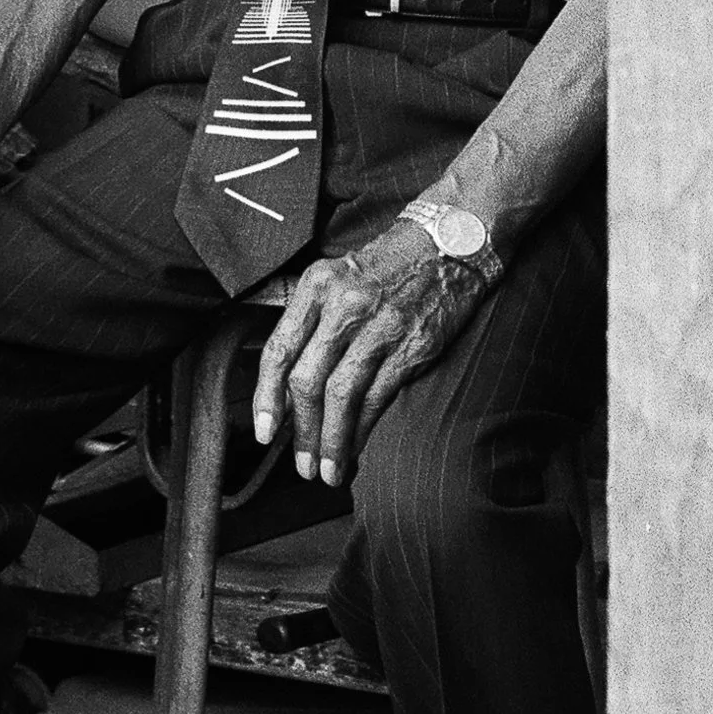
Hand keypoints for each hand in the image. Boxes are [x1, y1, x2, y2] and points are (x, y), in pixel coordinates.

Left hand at [250, 225, 494, 490]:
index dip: (266, 397)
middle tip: (301, 465)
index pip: (279, 349)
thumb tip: (287, 385)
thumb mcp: (338, 276)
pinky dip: (363, 430)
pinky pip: (377, 397)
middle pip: (308, 380)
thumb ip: (311, 322)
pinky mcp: (411, 345)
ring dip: (332, 441)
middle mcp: (343, 304)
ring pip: (341, 395)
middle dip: (301, 431)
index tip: (264, 431)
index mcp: (316, 286)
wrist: (448, 242)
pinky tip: (357, 450)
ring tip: (328, 471)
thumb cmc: (387, 266)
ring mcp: (379, 325)